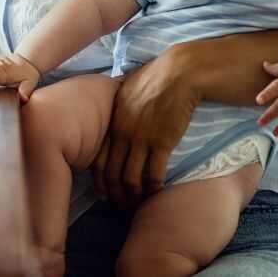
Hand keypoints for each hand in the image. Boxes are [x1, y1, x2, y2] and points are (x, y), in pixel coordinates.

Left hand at [93, 55, 196, 207]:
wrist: (178, 73)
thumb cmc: (155, 77)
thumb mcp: (127, 89)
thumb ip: (119, 105)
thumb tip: (115, 111)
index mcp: (112, 121)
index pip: (99, 158)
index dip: (99, 179)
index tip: (103, 191)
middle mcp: (122, 133)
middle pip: (112, 172)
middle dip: (114, 192)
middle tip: (119, 204)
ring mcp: (141, 139)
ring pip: (130, 177)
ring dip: (132, 195)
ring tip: (136, 203)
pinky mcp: (162, 143)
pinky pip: (153, 173)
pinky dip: (153, 188)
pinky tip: (156, 192)